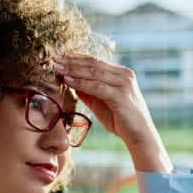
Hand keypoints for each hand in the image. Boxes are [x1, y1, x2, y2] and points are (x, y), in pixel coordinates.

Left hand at [53, 54, 171, 171]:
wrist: (138, 134)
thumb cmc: (119, 119)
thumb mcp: (100, 101)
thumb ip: (88, 91)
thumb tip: (70, 81)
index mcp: (120, 73)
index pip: (95, 61)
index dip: (76, 58)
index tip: (59, 57)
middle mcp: (124, 75)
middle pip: (93, 64)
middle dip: (72, 61)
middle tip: (54, 60)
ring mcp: (124, 84)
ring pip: (94, 72)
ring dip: (73, 70)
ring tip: (58, 68)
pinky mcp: (121, 96)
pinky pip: (97, 87)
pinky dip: (81, 83)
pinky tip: (68, 81)